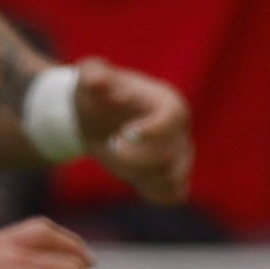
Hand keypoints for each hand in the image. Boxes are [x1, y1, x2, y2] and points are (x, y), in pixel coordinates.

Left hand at [72, 61, 193, 204]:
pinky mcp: (171, 177)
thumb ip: (93, 74)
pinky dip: (153, 192)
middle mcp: (180, 131)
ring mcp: (178, 156)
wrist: (99, 118)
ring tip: (119, 158)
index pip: (174, 117)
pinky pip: (173, 194)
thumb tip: (100, 83)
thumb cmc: (97, 94)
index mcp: (167, 102)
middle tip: (111, 144)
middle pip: (171, 155)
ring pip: (172, 178)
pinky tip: (132, 177)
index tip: (124, 133)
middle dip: (135, 157)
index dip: (152, 129)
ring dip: (139, 174)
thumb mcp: (89, 77)